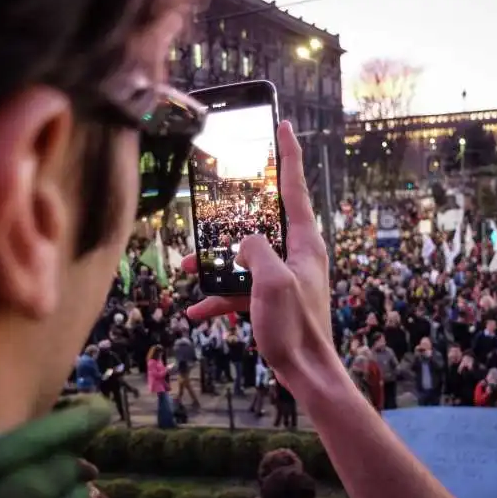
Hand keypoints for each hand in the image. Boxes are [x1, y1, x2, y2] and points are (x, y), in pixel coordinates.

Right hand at [181, 121, 333, 379]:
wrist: (306, 372)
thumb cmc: (296, 326)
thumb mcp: (272, 281)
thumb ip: (256, 250)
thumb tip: (244, 242)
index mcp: (304, 242)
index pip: (294, 187)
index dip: (288, 154)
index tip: (283, 125)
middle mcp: (296, 253)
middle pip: (263, 219)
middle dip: (235, 212)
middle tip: (220, 195)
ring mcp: (283, 275)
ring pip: (244, 256)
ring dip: (217, 263)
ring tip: (190, 268)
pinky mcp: (272, 297)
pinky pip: (241, 288)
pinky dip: (220, 296)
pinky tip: (196, 309)